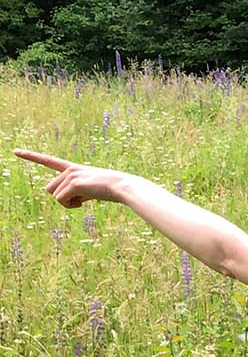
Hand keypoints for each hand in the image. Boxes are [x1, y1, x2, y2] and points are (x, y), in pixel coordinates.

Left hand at [13, 150, 128, 208]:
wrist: (123, 187)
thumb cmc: (112, 190)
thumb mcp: (92, 190)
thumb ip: (78, 192)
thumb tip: (73, 201)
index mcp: (73, 169)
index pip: (48, 161)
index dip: (31, 156)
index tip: (15, 151)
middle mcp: (69, 170)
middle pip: (49, 188)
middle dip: (61, 198)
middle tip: (79, 201)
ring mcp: (71, 175)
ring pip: (54, 195)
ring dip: (66, 203)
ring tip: (83, 201)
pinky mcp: (73, 183)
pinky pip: (61, 200)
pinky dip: (70, 206)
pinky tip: (83, 203)